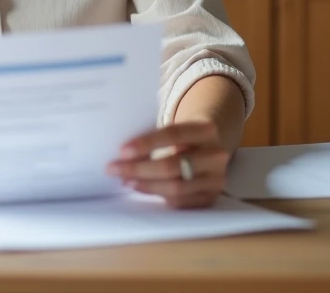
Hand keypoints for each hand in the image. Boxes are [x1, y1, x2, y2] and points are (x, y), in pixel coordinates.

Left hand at [105, 120, 229, 208]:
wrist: (211, 149)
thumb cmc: (183, 137)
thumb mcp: (176, 129)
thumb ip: (155, 137)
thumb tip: (123, 154)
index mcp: (206, 130)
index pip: (173, 135)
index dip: (146, 143)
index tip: (122, 151)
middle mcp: (215, 155)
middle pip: (172, 165)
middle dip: (139, 168)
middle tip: (114, 168)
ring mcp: (216, 179)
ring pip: (175, 187)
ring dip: (145, 185)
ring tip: (125, 180)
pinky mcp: (210, 197)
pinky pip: (179, 201)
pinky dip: (157, 195)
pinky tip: (141, 187)